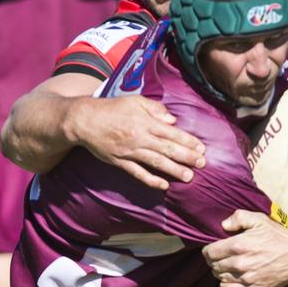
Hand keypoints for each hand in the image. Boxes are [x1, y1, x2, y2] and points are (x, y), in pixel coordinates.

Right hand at [71, 95, 205, 189]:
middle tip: (202, 164)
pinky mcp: (120, 162)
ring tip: (189, 177)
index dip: (188, 141)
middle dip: (187, 157)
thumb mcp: (135, 101)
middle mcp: (140, 137)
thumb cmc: (112, 108)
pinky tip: (163, 185)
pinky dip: (151, 180)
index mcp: (145, 122)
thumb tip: (172, 120)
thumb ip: (155, 109)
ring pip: (156, 162)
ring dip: (174, 170)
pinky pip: (137, 173)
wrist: (85, 120)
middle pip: (167, 149)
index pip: (171, 133)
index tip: (201, 148)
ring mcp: (129, 151)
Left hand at [204, 211, 287, 286]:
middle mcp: (239, 263)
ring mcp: (246, 277)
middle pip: (214, 266)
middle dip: (214, 262)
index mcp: (238, 245)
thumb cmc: (278, 236)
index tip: (213, 250)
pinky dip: (226, 286)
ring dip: (220, 273)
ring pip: (220, 278)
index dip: (208, 251)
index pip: (209, 252)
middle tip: (221, 258)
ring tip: (228, 268)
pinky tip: (231, 280)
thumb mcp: (259, 219)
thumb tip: (223, 225)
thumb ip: (238, 218)